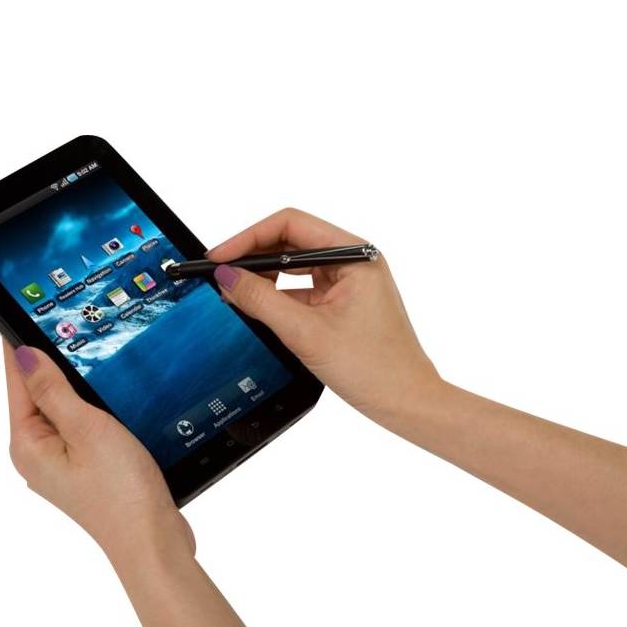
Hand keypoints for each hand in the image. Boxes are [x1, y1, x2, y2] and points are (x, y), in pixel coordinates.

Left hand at [2, 343, 252, 626]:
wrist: (153, 541)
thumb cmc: (121, 493)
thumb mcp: (86, 428)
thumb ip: (53, 389)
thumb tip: (24, 354)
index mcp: (27, 444)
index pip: (17, 379)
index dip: (20, 342)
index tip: (21, 308)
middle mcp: (37, 456)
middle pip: (38, 393)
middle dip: (53, 361)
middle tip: (68, 320)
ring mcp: (61, 465)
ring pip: (63, 409)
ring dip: (77, 386)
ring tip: (93, 353)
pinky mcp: (86, 470)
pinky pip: (81, 427)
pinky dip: (92, 409)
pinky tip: (111, 397)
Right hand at [207, 207, 439, 425]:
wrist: (406, 402)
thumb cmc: (375, 368)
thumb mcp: (306, 332)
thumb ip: (261, 301)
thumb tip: (227, 278)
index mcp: (355, 255)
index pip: (291, 225)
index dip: (249, 238)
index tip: (220, 257)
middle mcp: (354, 261)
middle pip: (291, 242)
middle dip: (253, 257)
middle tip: (221, 275)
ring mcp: (350, 281)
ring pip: (295, 266)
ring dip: (264, 278)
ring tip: (235, 294)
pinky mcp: (344, 303)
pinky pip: (303, 289)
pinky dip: (278, 297)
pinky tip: (258, 309)